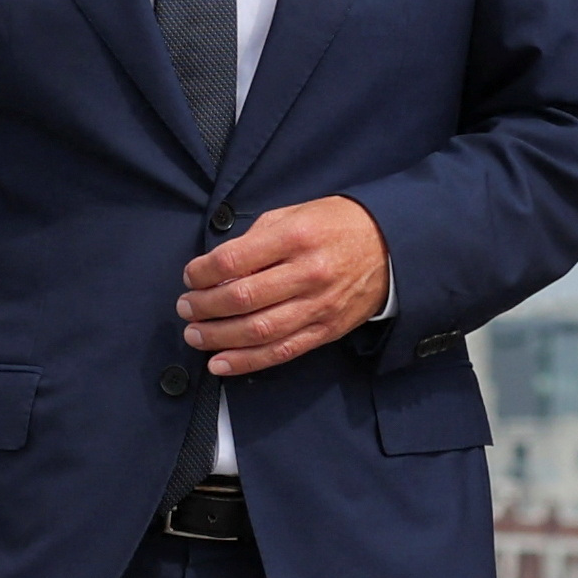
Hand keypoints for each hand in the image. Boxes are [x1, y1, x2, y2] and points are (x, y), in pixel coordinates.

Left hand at [178, 195, 392, 374]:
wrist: (391, 246)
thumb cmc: (336, 226)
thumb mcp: (294, 214)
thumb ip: (255, 239)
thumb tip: (217, 268)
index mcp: (296, 237)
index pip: (234, 260)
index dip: (202, 272)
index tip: (190, 277)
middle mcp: (307, 273)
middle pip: (242, 298)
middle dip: (204, 307)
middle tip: (185, 308)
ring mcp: (318, 305)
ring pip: (258, 331)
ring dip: (218, 337)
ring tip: (195, 335)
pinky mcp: (326, 330)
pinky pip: (281, 352)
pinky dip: (246, 362)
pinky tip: (220, 363)